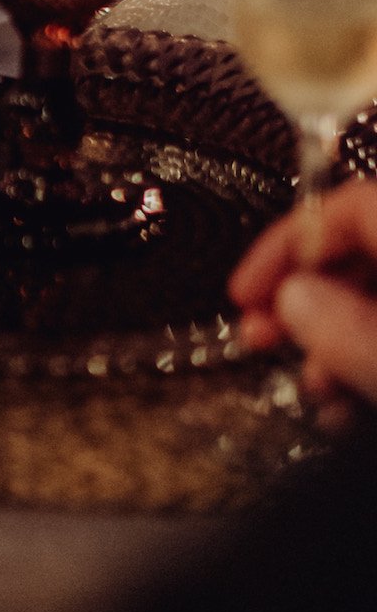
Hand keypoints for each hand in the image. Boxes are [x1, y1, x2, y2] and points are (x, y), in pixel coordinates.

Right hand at [230, 179, 376, 411]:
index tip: (247, 291)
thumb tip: (294, 300)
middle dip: (303, 298)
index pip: (350, 205)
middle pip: (359, 252)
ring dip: (333, 341)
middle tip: (259, 338)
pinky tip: (348, 406)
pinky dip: (365, 359)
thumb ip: (349, 332)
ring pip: (375, 299)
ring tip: (314, 388)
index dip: (291, 241)